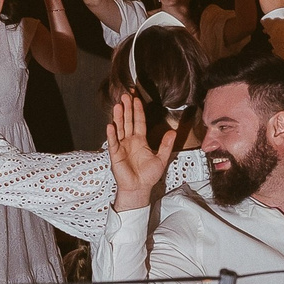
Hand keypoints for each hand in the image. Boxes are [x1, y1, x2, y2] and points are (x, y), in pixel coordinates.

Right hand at [105, 91, 176, 209]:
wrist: (139, 188)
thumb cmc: (148, 175)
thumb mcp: (161, 158)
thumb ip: (165, 145)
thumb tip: (173, 132)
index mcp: (140, 140)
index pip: (139, 121)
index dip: (137, 110)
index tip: (137, 99)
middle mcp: (130, 140)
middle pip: (128, 121)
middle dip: (127, 108)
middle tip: (125, 95)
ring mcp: (121, 146)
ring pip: (120, 128)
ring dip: (118, 117)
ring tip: (118, 105)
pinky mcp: (115, 154)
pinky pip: (113, 142)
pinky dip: (111, 134)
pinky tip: (110, 125)